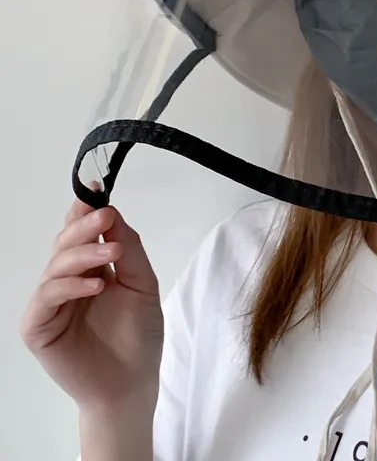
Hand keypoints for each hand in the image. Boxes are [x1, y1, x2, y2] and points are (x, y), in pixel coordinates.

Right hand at [20, 195, 163, 415]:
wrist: (132, 383)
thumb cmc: (139, 335)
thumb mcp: (143, 283)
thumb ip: (130, 248)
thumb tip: (113, 212)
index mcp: (91, 268)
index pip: (81, 233)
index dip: (84, 210)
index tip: (96, 189)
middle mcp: (68, 281)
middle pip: (66, 243)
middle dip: (85, 226)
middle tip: (106, 216)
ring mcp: (51, 304)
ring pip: (56, 265)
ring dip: (84, 254)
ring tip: (113, 254)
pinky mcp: (38, 327)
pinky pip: (47, 297)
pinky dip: (70, 286)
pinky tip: (96, 285)